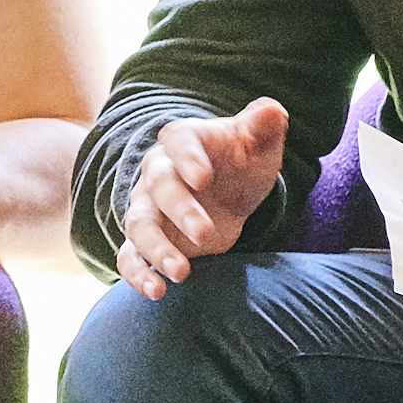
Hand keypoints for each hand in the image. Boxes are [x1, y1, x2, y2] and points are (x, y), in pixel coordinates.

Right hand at [115, 97, 293, 298]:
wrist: (227, 192)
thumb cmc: (243, 163)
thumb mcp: (259, 145)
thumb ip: (264, 127)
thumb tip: (272, 110)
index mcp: (184, 141)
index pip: (177, 141)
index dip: (188, 158)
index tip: (204, 178)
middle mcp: (158, 172)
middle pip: (158, 186)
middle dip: (179, 210)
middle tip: (205, 234)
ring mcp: (147, 207)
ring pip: (138, 224)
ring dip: (155, 249)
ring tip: (181, 273)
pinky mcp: (146, 241)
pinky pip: (129, 256)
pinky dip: (137, 274)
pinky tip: (156, 292)